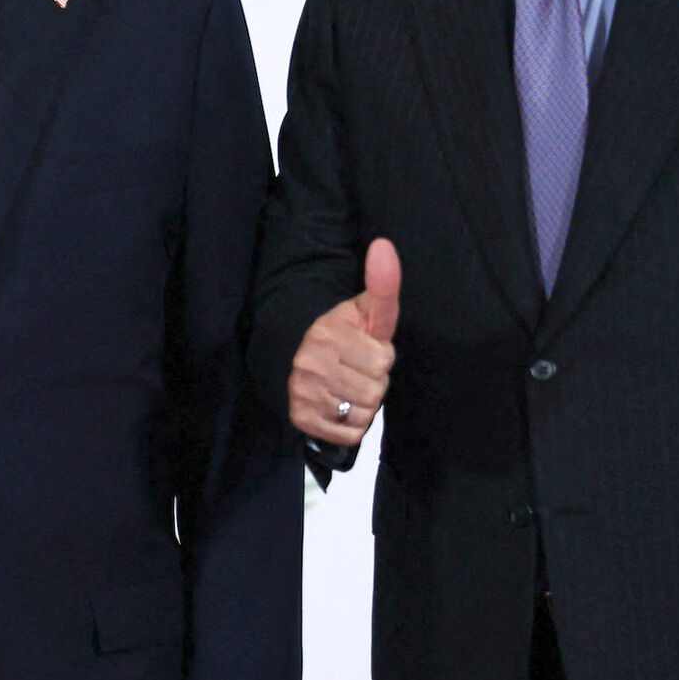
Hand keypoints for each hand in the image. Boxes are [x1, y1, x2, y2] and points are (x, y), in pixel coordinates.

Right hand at [288, 237, 399, 445]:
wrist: (294, 358)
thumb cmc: (340, 335)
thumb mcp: (363, 310)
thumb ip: (382, 284)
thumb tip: (384, 245)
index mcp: (328, 333)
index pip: (383, 361)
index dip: (380, 357)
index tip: (366, 350)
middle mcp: (311, 363)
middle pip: (376, 391)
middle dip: (373, 383)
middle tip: (355, 372)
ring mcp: (304, 392)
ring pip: (363, 413)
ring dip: (362, 405)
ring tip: (347, 389)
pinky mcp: (302, 418)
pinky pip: (348, 434)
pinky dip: (349, 426)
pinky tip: (339, 408)